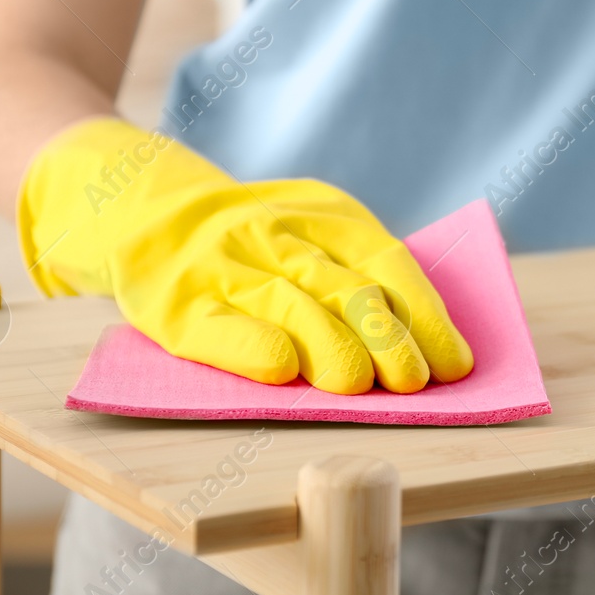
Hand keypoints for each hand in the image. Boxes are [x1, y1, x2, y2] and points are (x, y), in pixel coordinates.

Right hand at [16, 117, 472, 392]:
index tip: (455, 364)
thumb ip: (358, 275)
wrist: (139, 209)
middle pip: (345, 287)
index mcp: (323, 213)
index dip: (425, 314)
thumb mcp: (308, 232)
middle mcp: (276, 233)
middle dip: (386, 338)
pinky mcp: (176, 303)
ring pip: (289, 305)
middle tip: (413, 382)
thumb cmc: (251, 244)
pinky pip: (217, 326)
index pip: (387, 262)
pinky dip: (250, 346)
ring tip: (361, 386)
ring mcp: (224, 266)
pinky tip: (281, 370)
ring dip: (330, 346)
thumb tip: (431, 349)